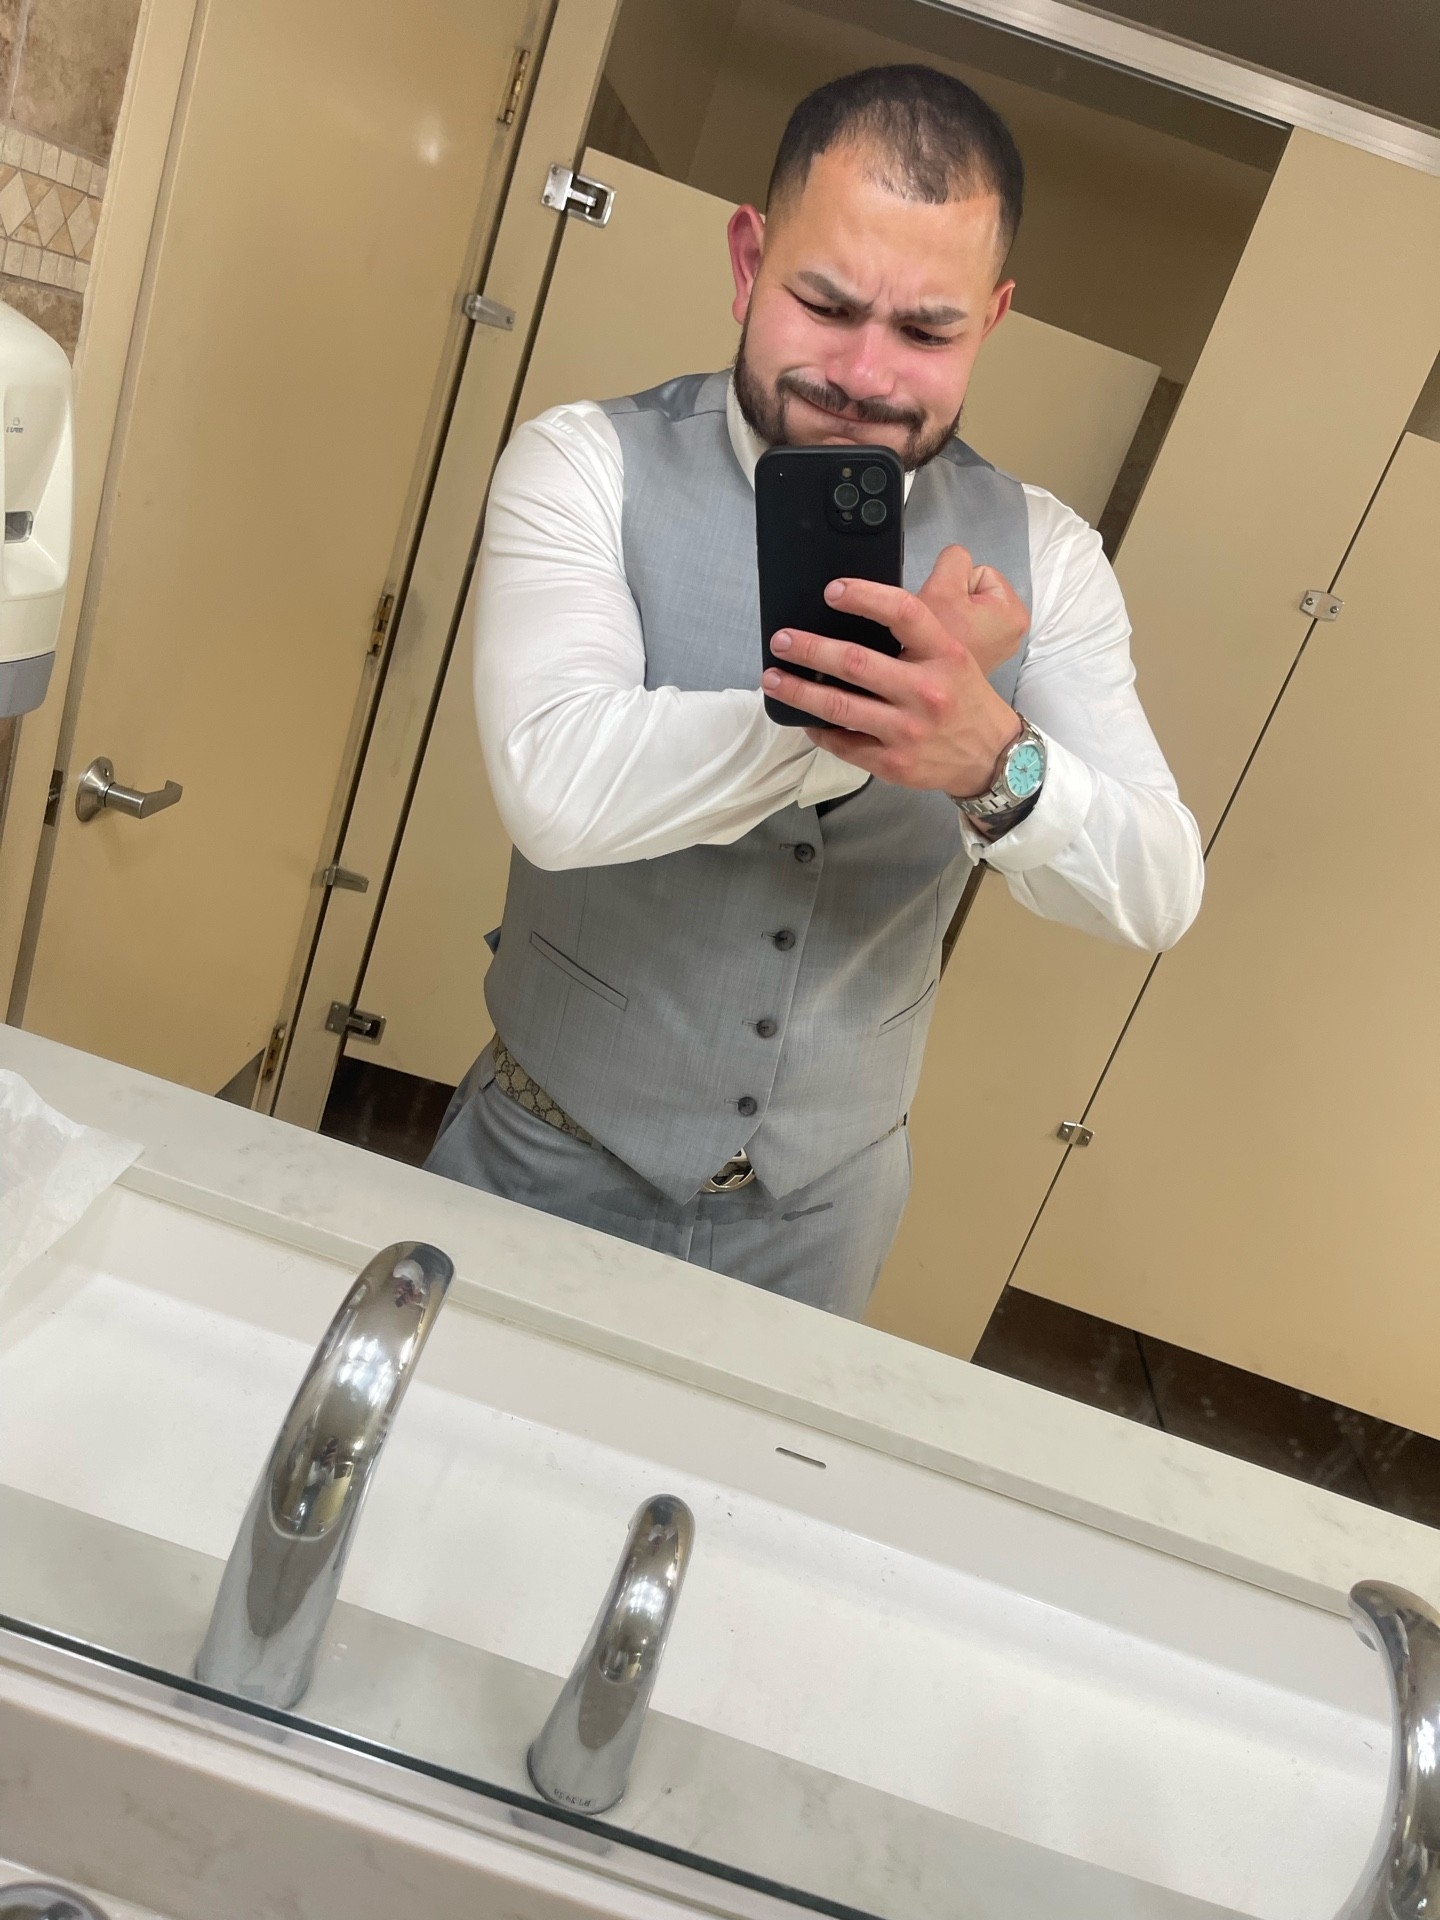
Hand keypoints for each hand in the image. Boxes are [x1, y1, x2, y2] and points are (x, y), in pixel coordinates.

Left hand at [761, 555, 1030, 796]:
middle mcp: (925, 691)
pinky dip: (818, 730)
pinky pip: (843, 744)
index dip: (864, 597)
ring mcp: (907, 731)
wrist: (993, 758)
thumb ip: (914, 638)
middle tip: (781, 640)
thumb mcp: (954, 657)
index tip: (832, 590)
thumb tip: (854, 620)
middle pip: (855, 662)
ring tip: (773, 678)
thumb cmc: (965, 700)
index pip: (903, 613)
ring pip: (838, 707)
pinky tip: (803, 718)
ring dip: (798, 691)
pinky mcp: (893, 763)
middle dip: (809, 649)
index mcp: (944, 655)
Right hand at [915, 544, 1026, 677]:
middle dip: (954, 602)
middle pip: (974, 590)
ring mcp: (996, 646)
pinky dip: (950, 633)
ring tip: (942, 634)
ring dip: (949, 617)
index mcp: (1013, 614)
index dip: (955, 585)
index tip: (947, 608)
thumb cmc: (932, 649)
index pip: (979, 572)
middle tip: (944, 622)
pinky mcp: (979, 656)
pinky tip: (943, 645)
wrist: (918, 690)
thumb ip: (954, 559)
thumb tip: (955, 558)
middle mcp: (1012, 633)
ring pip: (965, 609)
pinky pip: (962, 627)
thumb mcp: (942, 587)